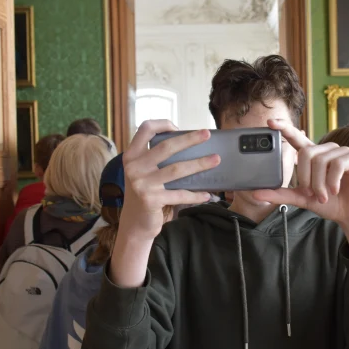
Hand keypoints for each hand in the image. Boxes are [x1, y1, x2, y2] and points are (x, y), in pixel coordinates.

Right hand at [121, 120, 218, 241]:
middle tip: (207, 134)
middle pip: (166, 147)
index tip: (178, 127)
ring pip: (177, 169)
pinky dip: (195, 195)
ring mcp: (142, 184)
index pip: (145, 129)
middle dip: (189, 139)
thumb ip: (155, 159)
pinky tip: (207, 194)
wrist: (134, 224)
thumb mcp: (143, 173)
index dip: (162, 124)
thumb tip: (188, 145)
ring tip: (216, 160)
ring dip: (200, 164)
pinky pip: (180, 194)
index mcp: (132, 156)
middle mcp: (134, 167)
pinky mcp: (151, 200)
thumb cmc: (144, 195)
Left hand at [253, 120, 348, 259]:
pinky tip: (336, 190)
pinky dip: (334, 180)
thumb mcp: (301, 199)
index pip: (297, 138)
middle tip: (312, 194)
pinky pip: (339, 163)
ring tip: (325, 196)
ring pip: (322, 160)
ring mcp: (343, 152)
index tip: (270, 122)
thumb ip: (280, 194)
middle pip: (307, 152)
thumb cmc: (329, 204)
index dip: (284, 128)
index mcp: (314, 156)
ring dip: (320, 183)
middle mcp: (328, 150)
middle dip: (306, 177)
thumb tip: (255, 194)